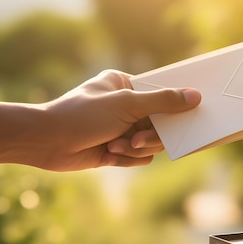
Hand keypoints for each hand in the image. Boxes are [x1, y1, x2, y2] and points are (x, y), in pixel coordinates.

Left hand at [41, 70, 200, 170]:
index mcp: (126, 85)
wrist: (47, 142)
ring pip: (152, 144)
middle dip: (148, 136)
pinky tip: (108, 155)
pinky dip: (127, 159)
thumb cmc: (83, 115)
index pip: (161, 92)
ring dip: (135, 149)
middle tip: (136, 139)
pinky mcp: (117, 149)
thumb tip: (195, 96)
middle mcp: (126, 105)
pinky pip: (139, 158)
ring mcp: (122, 128)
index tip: (191, 112)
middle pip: (161, 123)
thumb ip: (164, 101)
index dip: (175, 105)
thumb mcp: (127, 104)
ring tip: (114, 146)